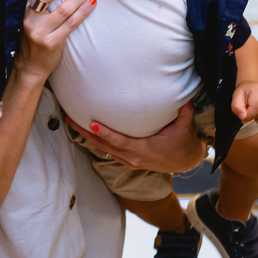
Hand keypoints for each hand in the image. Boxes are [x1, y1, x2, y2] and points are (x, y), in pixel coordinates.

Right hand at [15, 0, 96, 83]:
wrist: (28, 68)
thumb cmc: (32, 40)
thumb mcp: (28, 19)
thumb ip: (37, 3)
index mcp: (21, 8)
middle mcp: (28, 18)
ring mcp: (40, 31)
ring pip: (64, 8)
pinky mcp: (52, 42)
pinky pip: (72, 23)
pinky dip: (84, 11)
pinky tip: (92, 3)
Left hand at [66, 101, 207, 172]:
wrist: (185, 162)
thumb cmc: (183, 142)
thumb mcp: (185, 127)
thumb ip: (184, 112)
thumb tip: (186, 95)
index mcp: (145, 149)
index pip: (120, 141)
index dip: (105, 134)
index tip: (91, 124)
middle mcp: (133, 157)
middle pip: (104, 146)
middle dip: (86, 133)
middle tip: (70, 120)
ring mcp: (129, 161)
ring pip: (103, 149)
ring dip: (86, 137)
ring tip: (72, 123)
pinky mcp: (127, 161)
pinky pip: (108, 151)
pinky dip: (96, 142)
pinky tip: (85, 132)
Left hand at [232, 81, 257, 125]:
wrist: (254, 88)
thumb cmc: (245, 94)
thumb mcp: (236, 97)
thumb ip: (237, 107)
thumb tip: (243, 117)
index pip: (255, 108)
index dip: (248, 116)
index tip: (243, 117)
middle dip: (255, 118)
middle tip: (251, 114)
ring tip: (257, 115)